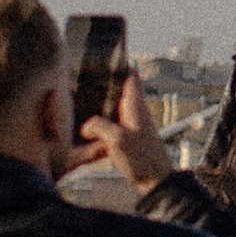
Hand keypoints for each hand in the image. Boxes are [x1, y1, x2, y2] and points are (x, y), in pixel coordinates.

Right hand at [76, 69, 173, 193]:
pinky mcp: (127, 138)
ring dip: (99, 103)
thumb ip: (99, 126)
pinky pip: (110, 123)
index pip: (131, 76)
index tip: (106, 53)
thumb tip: (85, 124)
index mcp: (135, 106)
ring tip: (79, 98)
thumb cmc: (143, 160)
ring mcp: (131, 125)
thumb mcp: (117, 140)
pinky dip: (99, 121)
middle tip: (83, 76)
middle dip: (103, 83)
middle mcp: (134, 112)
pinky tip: (86, 127)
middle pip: (118, 89)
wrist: (156, 182)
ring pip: (112, 107)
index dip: (120, 63)